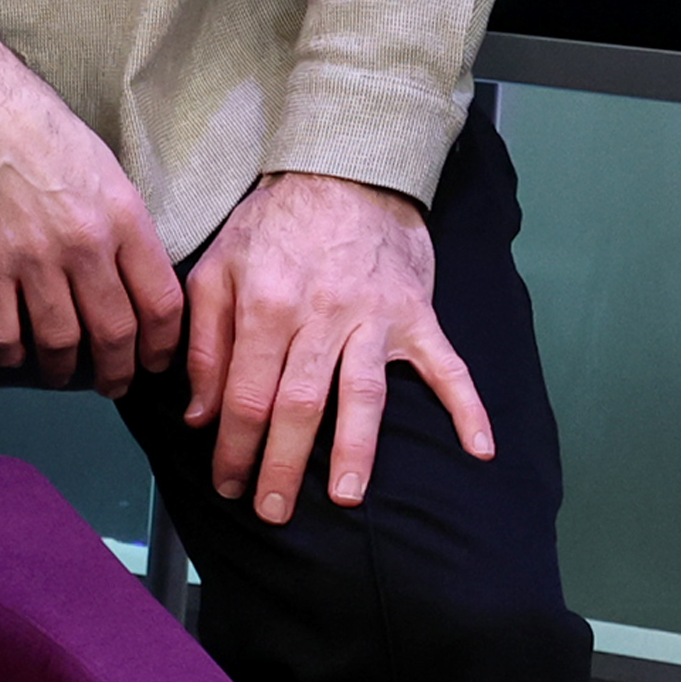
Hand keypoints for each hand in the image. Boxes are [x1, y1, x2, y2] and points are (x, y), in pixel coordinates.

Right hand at [0, 18, 183, 393]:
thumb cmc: (37, 129)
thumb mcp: (105, 170)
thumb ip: (124, 226)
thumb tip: (134, 278)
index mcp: (124, 217)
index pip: (161, 304)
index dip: (164, 346)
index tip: (156, 359)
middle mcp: (85, 243)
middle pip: (115, 333)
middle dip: (119, 371)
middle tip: (114, 383)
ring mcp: (33, 257)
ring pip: (61, 342)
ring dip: (64, 370)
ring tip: (62, 374)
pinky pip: (2, 333)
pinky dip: (10, 354)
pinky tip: (13, 353)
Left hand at [184, 169, 490, 521]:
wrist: (344, 170)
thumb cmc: (273, 224)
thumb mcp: (217, 270)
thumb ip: (205, 344)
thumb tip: (201, 415)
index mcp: (266, 307)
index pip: (246, 394)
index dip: (234, 446)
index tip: (226, 482)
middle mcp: (322, 316)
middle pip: (300, 404)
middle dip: (283, 464)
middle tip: (271, 512)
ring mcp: (376, 318)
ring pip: (364, 394)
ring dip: (356, 450)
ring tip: (345, 497)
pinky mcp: (418, 314)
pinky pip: (448, 367)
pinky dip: (467, 408)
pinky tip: (479, 449)